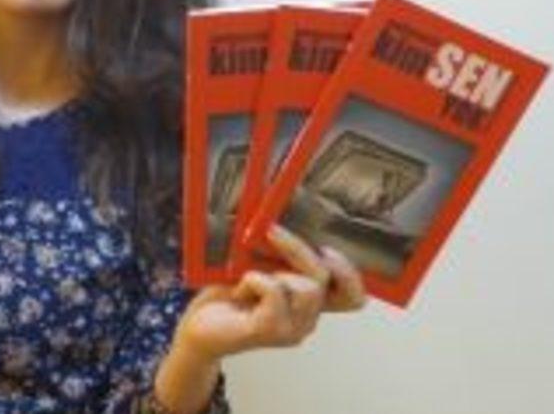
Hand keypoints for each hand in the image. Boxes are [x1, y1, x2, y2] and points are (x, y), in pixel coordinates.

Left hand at [152, 228, 366, 412]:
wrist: (199, 327)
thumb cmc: (229, 295)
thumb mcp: (261, 267)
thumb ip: (283, 257)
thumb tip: (287, 220)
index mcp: (309, 305)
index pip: (354, 298)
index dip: (350, 273)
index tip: (326, 250)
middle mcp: (306, 320)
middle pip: (324, 278)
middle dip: (298, 249)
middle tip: (270, 233)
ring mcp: (290, 330)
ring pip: (306, 286)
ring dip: (273, 270)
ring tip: (249, 279)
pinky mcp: (268, 331)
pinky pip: (275, 291)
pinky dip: (254, 280)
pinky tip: (241, 289)